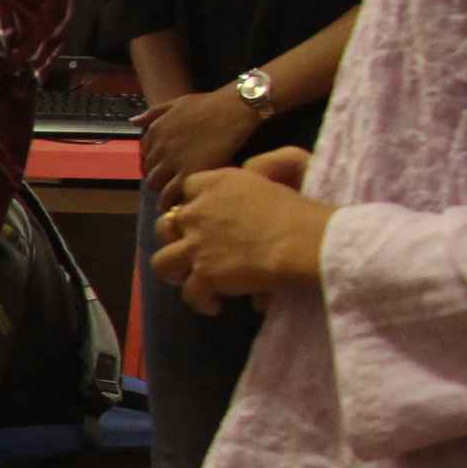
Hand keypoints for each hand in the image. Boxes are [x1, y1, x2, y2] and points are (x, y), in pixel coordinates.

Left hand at [138, 85, 257, 203]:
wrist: (233, 109)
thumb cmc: (209, 103)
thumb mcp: (176, 102)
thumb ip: (154, 113)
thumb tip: (134, 120)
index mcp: (155, 131)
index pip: (144, 154)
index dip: (153, 163)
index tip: (161, 169)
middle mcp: (160, 147)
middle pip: (149, 172)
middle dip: (156, 180)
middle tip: (167, 186)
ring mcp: (173, 161)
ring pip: (156, 184)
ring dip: (161, 192)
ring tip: (168, 200)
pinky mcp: (189, 172)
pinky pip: (171, 193)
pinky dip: (170, 201)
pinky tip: (175, 205)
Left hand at [154, 148, 327, 315]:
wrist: (304, 240)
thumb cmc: (302, 204)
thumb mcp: (289, 163)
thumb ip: (266, 164)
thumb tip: (252, 170)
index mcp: (216, 183)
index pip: (189, 187)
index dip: (196, 202)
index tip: (208, 215)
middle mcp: (198, 212)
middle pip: (166, 226)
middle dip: (176, 238)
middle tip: (192, 249)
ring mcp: (196, 245)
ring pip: (162, 262)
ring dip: (174, 271)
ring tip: (189, 278)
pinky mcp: (204, 274)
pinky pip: (189, 293)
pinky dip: (200, 301)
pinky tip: (214, 304)